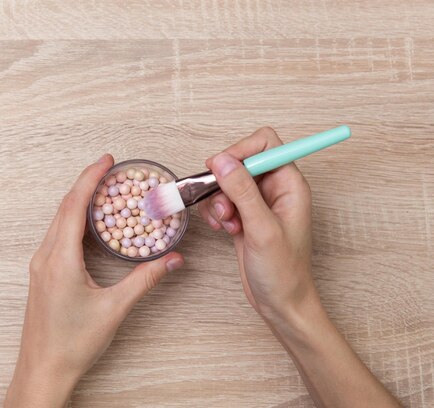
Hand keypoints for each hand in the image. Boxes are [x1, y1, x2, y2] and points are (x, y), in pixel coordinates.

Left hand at [5, 154, 184, 407]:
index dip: (90, 178)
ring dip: (78, 201)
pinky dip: (73, 220)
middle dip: (86, 183)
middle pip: (64, 207)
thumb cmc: (73, 343)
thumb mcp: (114, 308)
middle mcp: (45, 256)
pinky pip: (56, 235)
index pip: (74, 205)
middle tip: (109, 169)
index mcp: (60, 259)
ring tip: (101, 190)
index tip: (106, 160)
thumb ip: (145, 280)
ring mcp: (40, 265)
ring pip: (58, 221)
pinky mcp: (42, 274)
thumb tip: (172, 260)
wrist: (43, 369)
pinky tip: (88, 223)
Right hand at [199, 127, 315, 322]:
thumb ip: (243, 192)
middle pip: (240, 161)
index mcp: (289, 184)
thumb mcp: (263, 229)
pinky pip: (222, 200)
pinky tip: (223, 230)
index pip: (265, 143)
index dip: (241, 150)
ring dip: (218, 200)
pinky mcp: (244, 217)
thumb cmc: (284, 272)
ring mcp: (258, 203)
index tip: (223, 170)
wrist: (281, 304)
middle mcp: (274, 189)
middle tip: (225, 207)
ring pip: (227, 182)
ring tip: (226, 223)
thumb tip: (222, 161)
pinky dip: (216, 212)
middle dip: (225, 181)